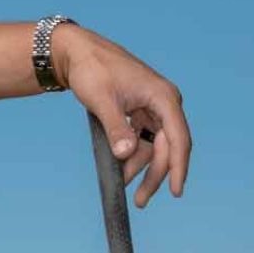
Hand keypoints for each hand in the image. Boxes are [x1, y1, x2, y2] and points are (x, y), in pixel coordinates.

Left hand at [54, 25, 191, 207]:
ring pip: (153, 145)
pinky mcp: (139, 110)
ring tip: (121, 184)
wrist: (74, 51)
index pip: (178, 138)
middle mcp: (163, 102)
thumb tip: (127, 155)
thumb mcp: (102, 101)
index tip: (175, 192)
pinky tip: (121, 167)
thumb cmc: (91, 69)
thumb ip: (116, 129)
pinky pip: (142, 138)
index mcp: (163, 97)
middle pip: (166, 147)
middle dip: (154, 174)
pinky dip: (132, 153)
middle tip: (141, 200)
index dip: (178, 167)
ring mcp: (151, 106)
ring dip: (140, 166)